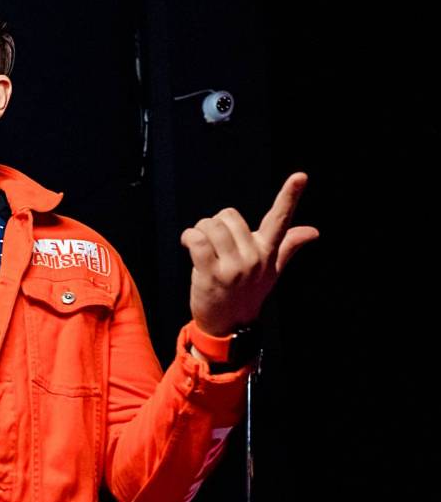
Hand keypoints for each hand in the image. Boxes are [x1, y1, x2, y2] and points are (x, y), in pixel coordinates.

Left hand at [180, 172, 318, 335]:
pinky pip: (197, 239)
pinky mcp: (211, 273)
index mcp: (268, 252)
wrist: (228, 325)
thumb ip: (289, 246)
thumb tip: (313, 232)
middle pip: (229, 215)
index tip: (300, 176)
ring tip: (203, 248)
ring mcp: (233, 267)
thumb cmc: (248, 293)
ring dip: (200, 231)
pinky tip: (190, 246)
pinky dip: (189, 237)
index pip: (281, 220)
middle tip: (216, 244)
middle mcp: (254, 257)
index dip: (290, 196)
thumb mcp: (272, 271)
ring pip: (211, 225)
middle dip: (216, 223)